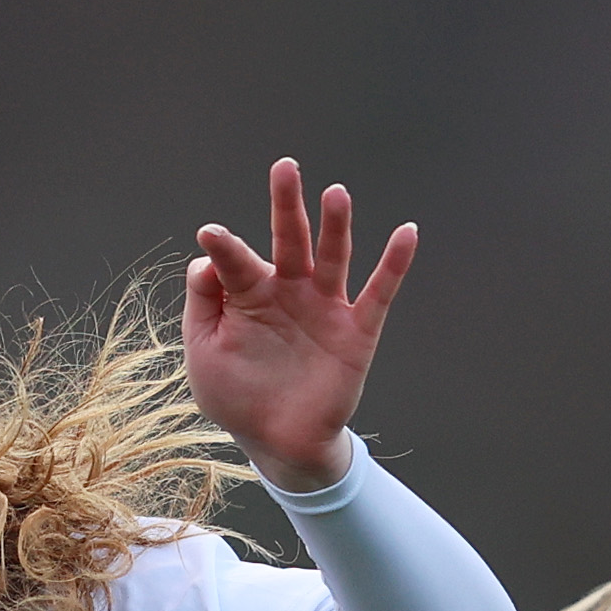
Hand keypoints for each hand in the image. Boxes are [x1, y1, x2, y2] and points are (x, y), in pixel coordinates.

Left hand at [187, 156, 416, 494]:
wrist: (277, 443)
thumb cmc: (237, 394)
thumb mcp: (205, 354)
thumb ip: (202, 305)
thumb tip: (205, 258)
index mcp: (249, 293)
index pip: (234, 261)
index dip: (223, 248)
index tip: (210, 234)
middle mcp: (289, 290)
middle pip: (289, 239)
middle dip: (287, 205)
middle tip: (284, 168)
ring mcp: (324, 308)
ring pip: (333, 257)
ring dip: (336, 225)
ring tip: (334, 193)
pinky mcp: (356, 332)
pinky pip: (379, 293)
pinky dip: (394, 264)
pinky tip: (408, 233)